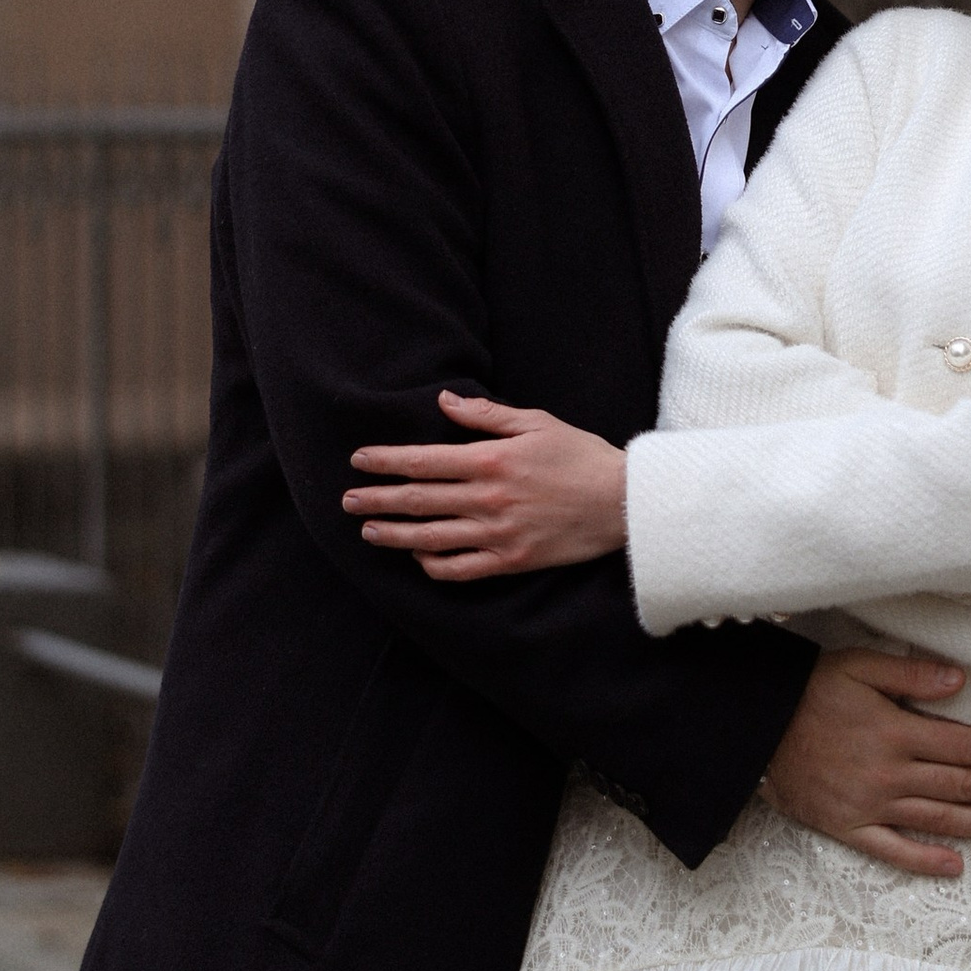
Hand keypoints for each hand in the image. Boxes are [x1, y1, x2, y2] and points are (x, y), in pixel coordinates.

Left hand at [344, 392, 627, 578]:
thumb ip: (486, 416)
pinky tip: (418, 556)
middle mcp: (488, 498)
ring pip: (432, 537)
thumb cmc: (580, 456)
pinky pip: (461, 569)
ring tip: (368, 531)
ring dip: (394, 534)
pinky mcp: (511, 561)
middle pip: (420, 500)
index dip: (387, 461)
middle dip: (378, 499)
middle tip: (347, 500)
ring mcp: (498, 533)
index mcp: (491, 460)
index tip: (359, 460)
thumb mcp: (536, 422)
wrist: (623, 503)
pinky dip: (433, 564)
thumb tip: (445, 402)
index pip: (425, 461)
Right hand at [764, 651, 970, 883]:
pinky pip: (893, 851)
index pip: (963, 745)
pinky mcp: (847, 828)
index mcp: (895, 731)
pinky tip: (955, 866)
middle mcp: (888, 774)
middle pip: (960, 785)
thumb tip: (959, 682)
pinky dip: (925, 861)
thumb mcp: (858, 666)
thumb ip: (909, 674)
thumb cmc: (807, 690)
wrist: (753, 728)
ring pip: (938, 820)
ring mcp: (869, 806)